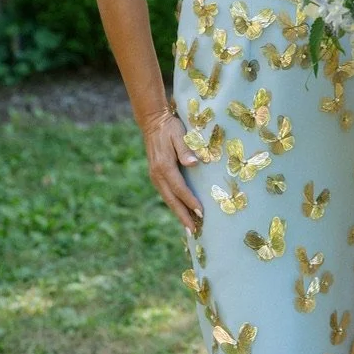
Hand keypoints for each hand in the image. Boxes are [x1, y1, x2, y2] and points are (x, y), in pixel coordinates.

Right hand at [141, 110, 202, 232]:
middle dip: (183, 216)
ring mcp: (155, 176)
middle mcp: (157, 175)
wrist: (152, 122)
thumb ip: (185, 149)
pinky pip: (166, 194)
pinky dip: (173, 204)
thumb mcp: (179, 134)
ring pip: (167, 199)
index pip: (180, 188)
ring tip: (189, 226)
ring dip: (178, 213)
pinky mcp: (156, 175)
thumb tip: (194, 163)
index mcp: (164, 166)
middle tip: (194, 231)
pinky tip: (180, 210)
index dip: (190, 201)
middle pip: (172, 200)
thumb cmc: (170, 127)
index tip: (201, 212)